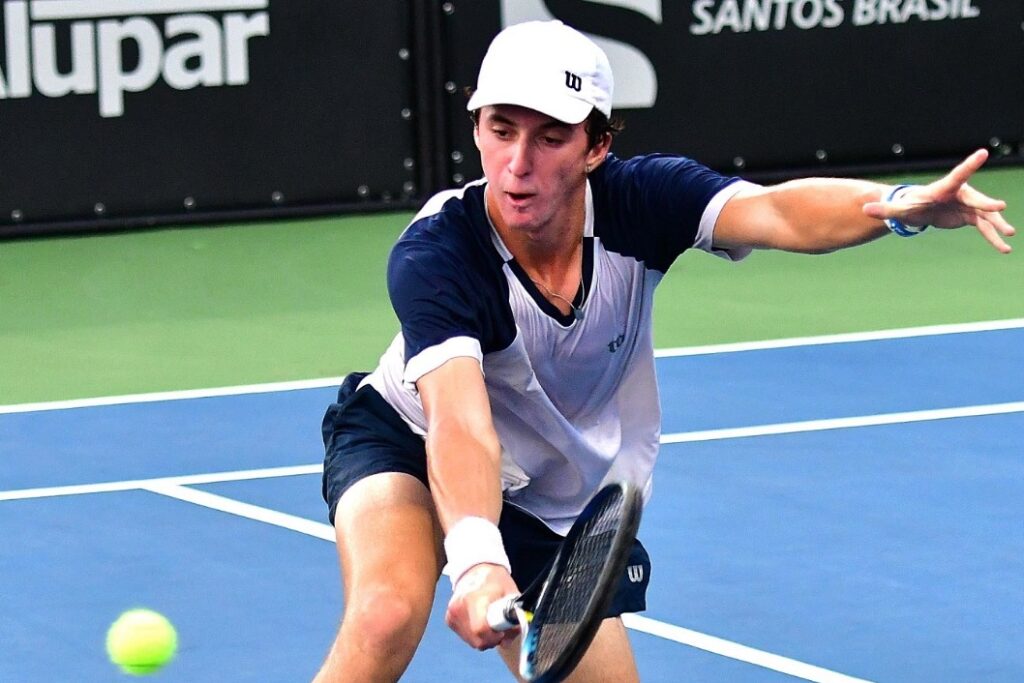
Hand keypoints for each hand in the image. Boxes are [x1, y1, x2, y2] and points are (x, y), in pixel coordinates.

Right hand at [445, 563, 519, 649]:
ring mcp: (452, 614)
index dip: (495, 636)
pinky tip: (480, 621)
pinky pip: (466, 637)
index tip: (502, 631)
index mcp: (475, 598)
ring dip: (484, 638)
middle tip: (500, 628)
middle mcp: (460, 607)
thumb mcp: (510, 592)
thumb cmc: (495, 580)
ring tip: (490, 622)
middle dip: (492, 639)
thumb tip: (510, 637)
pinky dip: (476, 635)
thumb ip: (514, 616)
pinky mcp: (449, 620)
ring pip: (472, 642)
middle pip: (477, 640)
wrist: (475, 569)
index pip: (481, 629)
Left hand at [863, 148, 1015, 252]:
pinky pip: (984, 228)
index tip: (982, 153)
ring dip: (997, 225)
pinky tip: (1003, 248)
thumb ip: (885, 210)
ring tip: (1009, 236)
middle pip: (976, 199)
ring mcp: (968, 205)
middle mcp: (960, 194)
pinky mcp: (970, 217)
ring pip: (985, 216)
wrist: (919, 210)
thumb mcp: (898, 210)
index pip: (957, 175)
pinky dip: (993, 238)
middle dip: (987, 204)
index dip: (969, 165)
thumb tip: (864, 210)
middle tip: (999, 208)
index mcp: (944, 188)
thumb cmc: (910, 205)